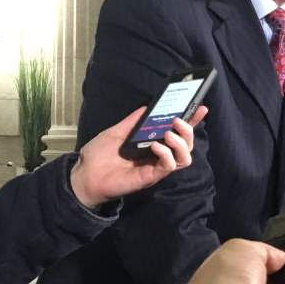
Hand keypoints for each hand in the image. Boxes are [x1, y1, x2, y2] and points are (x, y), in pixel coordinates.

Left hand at [69, 105, 207, 208]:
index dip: (192, 121)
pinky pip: (168, 166)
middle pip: (187, 145)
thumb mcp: (116, 132)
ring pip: (184, 158)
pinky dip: (166, 154)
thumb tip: (147, 107)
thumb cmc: (98, 155)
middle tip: (179, 120)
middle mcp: (159, 156)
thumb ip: (133, 122)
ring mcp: (156, 167)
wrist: (84, 174)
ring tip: (170, 134)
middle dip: (189, 131)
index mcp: (154, 143)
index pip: (178, 132)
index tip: (201, 108)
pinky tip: (156, 146)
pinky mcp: (150, 176)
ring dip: (181, 144)